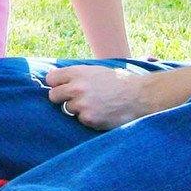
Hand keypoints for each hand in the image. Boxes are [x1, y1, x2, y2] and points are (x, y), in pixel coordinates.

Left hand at [43, 63, 158, 127]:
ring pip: (67, 109)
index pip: (51, 79)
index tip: (62, 87)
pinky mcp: (89, 119)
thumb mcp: (96, 70)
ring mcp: (82, 104)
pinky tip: (101, 113)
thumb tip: (53, 76)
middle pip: (53, 96)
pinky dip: (88, 118)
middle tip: (77, 99)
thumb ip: (75, 74)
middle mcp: (76, 87)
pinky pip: (80, 120)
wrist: (139, 96)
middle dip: (62, 98)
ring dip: (77, 109)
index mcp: (77, 72)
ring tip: (95, 105)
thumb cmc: (118, 82)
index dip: (56, 84)